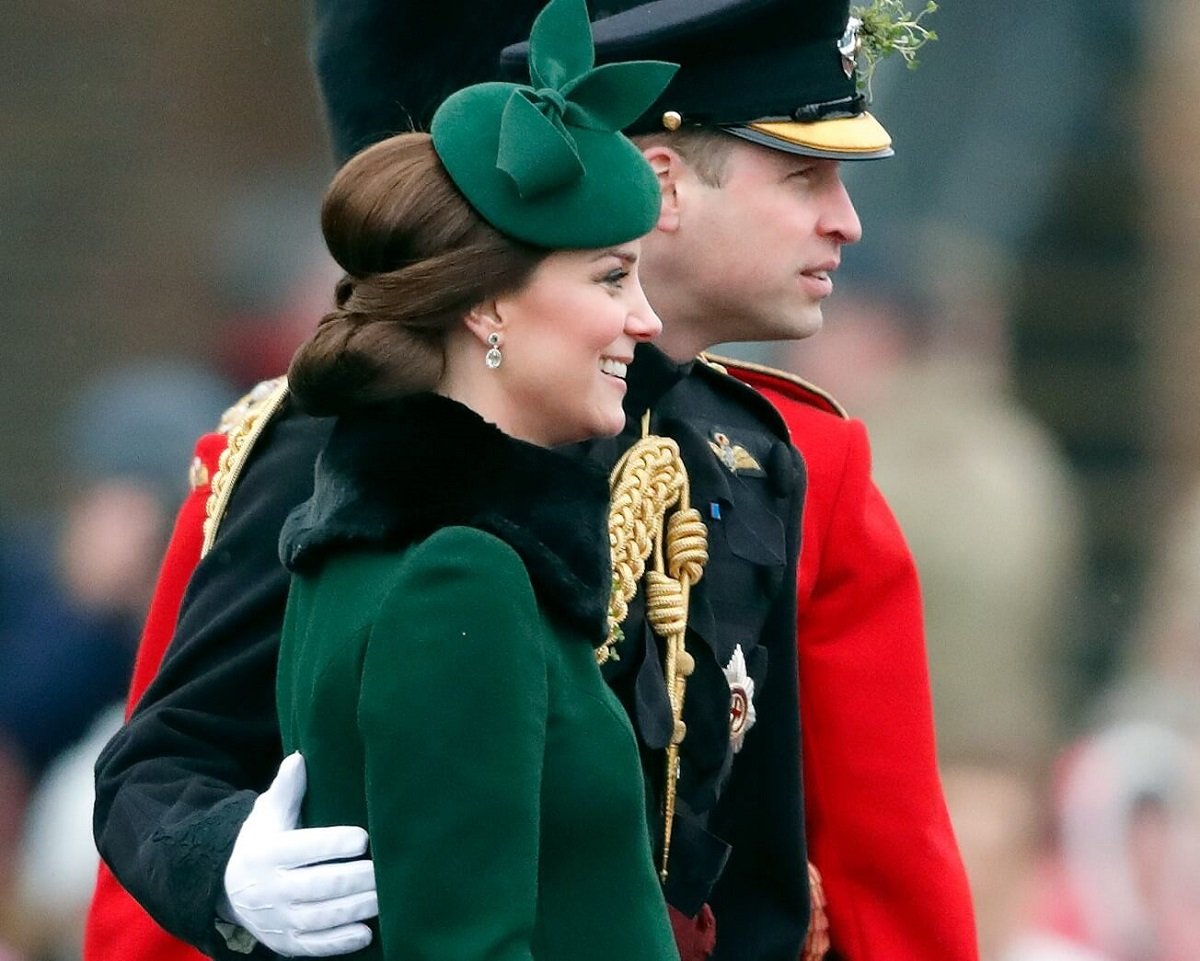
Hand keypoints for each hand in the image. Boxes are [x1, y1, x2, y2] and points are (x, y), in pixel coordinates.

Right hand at [221, 753, 377, 956]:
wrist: (229, 890)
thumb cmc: (262, 843)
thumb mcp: (268, 815)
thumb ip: (287, 789)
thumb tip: (299, 758)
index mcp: (268, 854)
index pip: (303, 848)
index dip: (333, 844)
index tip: (363, 838)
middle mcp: (271, 889)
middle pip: (318, 886)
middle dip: (354, 879)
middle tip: (384, 870)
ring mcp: (279, 920)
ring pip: (320, 917)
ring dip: (355, 908)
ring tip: (384, 896)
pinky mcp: (286, 943)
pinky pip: (314, 946)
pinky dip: (339, 942)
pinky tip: (365, 932)